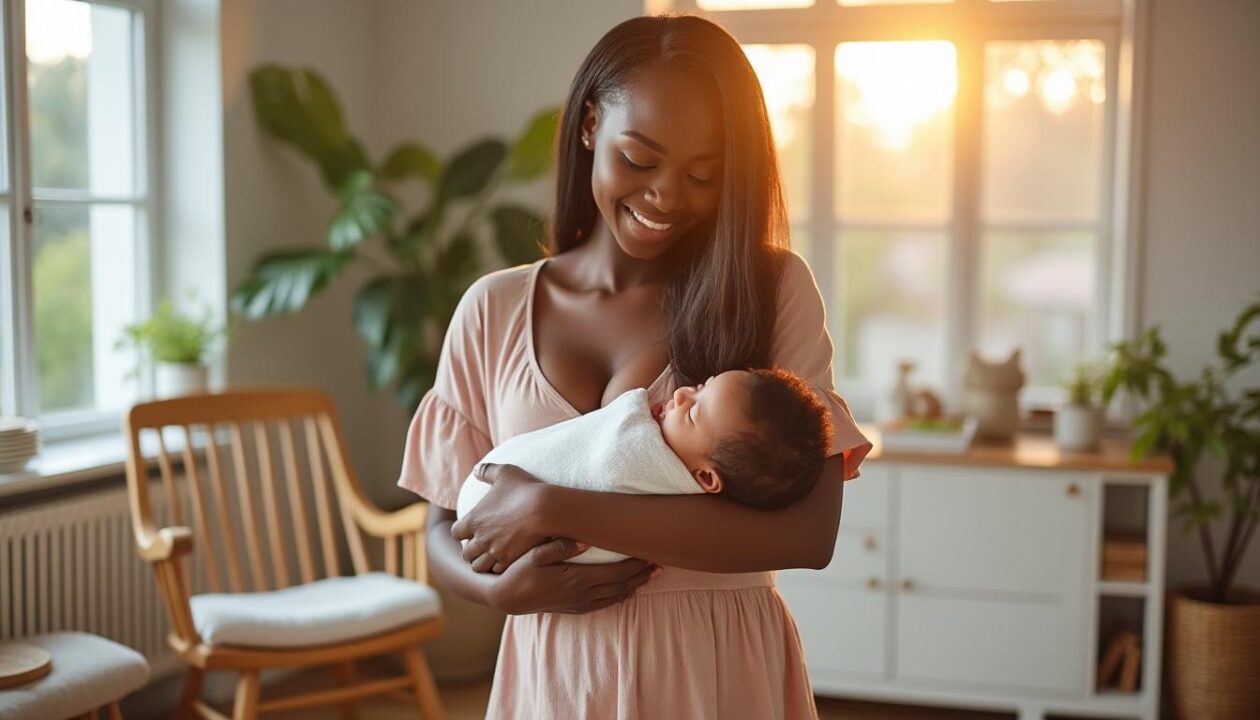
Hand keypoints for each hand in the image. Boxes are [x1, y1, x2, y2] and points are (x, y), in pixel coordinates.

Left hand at [452, 463, 550, 573]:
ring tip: (492, 556)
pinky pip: (496, 570)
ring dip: (483, 561)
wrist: (544, 509)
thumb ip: (487, 471)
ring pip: (479, 566)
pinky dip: (498, 567)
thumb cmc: (524, 489)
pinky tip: (506, 559)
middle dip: (472, 550)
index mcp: (474, 519)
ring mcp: (494, 551)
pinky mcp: (509, 560)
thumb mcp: (504, 473)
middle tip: (482, 545)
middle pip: (466, 553)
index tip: (472, 529)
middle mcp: (480, 538)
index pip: (456, 533)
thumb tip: (476, 470)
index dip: (462, 531)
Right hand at [488, 537, 657, 614]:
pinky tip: (629, 586)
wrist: (506, 597)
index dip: (637, 563)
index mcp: (576, 579)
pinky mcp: (576, 608)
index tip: (651, 552)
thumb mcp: (535, 554)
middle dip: (644, 573)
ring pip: (618, 596)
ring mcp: (580, 604)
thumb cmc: (519, 571)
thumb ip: (560, 546)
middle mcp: (582, 594)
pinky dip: (622, 594)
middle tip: (661, 561)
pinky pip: (607, 603)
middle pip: (623, 585)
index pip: (617, 572)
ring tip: (651, 573)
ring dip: (636, 585)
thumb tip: (584, 540)